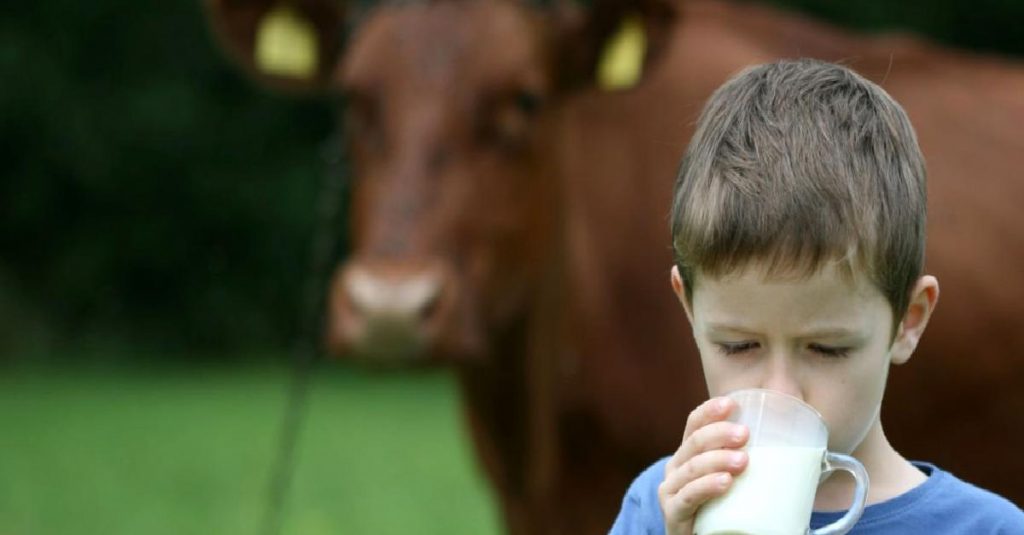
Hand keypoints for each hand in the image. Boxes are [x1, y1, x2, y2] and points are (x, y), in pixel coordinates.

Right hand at [659, 397, 749, 534]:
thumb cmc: (722, 508)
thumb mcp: (734, 479)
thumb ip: (752, 458)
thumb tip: (803, 439)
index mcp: (689, 454)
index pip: (693, 424)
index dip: (709, 411)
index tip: (731, 404)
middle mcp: (676, 468)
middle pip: (694, 442)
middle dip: (719, 434)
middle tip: (745, 434)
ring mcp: (671, 491)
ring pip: (692, 468)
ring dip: (717, 460)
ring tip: (743, 461)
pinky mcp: (673, 513)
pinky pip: (688, 497)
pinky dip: (706, 487)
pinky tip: (724, 483)